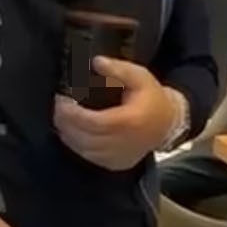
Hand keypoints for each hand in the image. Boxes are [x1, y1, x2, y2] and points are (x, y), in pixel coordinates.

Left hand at [53, 60, 181, 171]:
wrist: (168, 123)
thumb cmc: (152, 98)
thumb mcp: (140, 77)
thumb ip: (118, 68)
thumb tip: (96, 62)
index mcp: (129, 122)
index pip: (93, 122)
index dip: (73, 114)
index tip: (61, 101)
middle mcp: (124, 143)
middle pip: (85, 138)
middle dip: (66, 123)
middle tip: (57, 108)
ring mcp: (120, 157)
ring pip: (84, 151)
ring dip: (69, 135)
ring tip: (62, 118)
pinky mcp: (116, 164)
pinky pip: (90, 158)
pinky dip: (78, 146)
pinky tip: (73, 132)